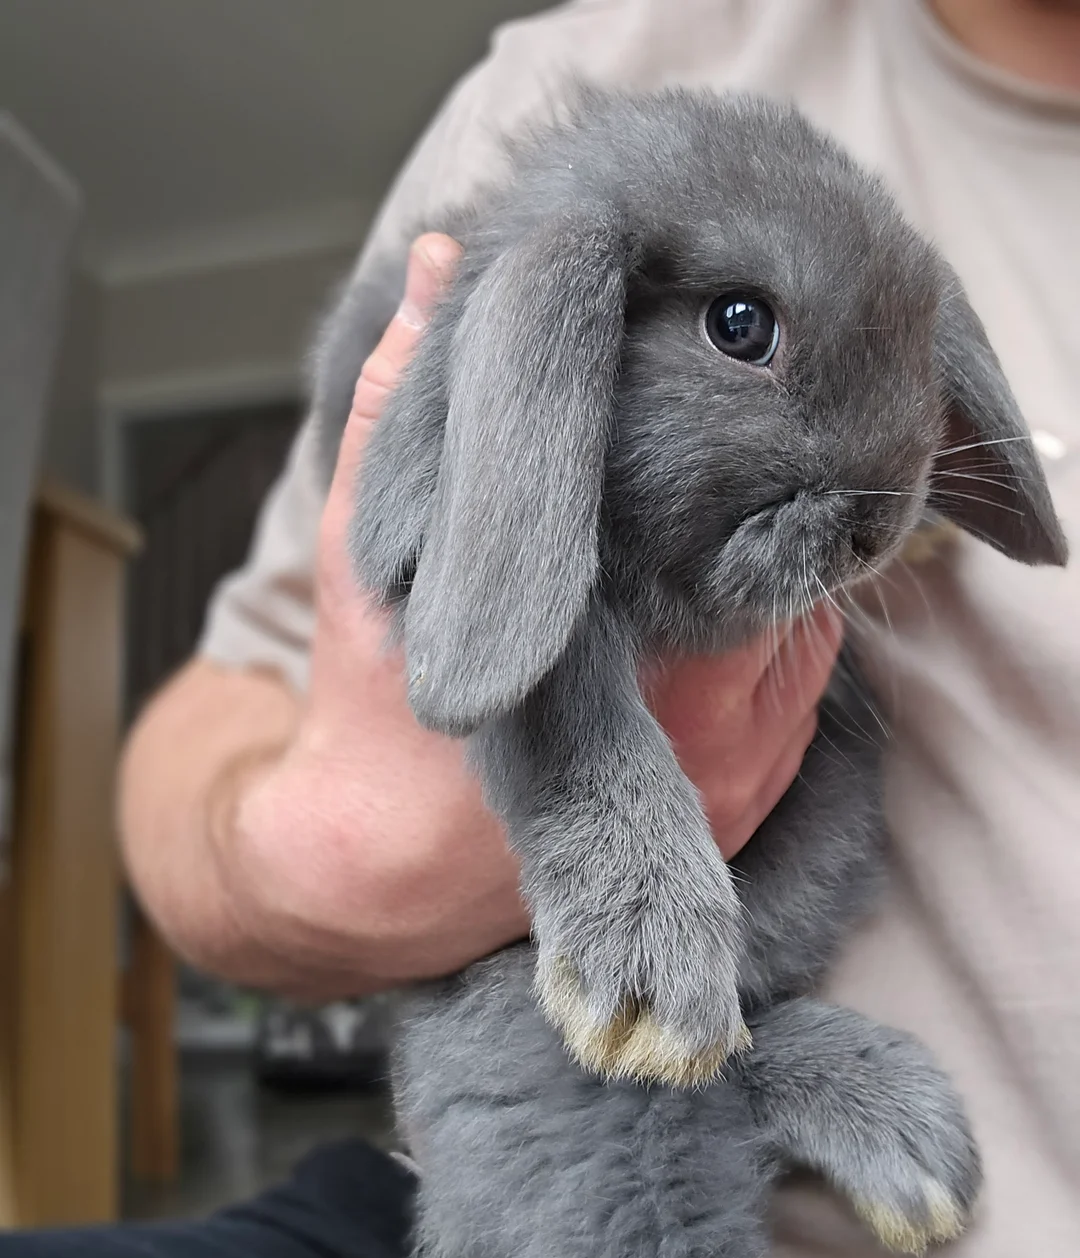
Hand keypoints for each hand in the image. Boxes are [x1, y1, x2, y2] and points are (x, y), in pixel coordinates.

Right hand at [222, 233, 842, 997]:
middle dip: (754, 516)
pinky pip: (804, 704)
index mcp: (627, 648)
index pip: (751, 520)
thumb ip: (399, 402)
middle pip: (794, 572)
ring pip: (809, 638)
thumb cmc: (373, 714)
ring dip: (769, 585)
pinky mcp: (744, 816)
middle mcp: (707, 726)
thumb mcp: (370, 545)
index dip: (737, 453)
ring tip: (700, 551)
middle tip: (709, 475)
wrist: (382, 870)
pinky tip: (702, 628)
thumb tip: (435, 262)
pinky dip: (773, 653)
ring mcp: (739, 782)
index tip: (699, 424)